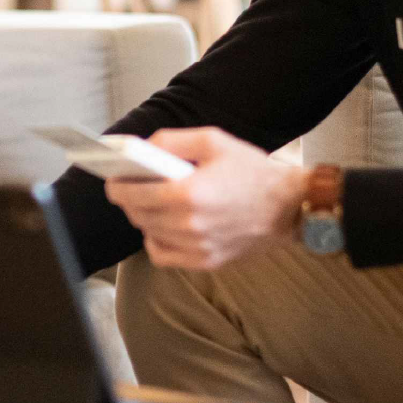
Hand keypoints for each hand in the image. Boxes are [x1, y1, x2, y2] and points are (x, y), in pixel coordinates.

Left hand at [103, 127, 308, 270]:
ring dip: (144, 217)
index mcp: (189, 192)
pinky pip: (163, 256)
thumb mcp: (213, 141)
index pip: (131, 194)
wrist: (290, 206)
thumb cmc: (253, 171)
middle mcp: (189, 224)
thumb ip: (171, 140)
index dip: (115, 185)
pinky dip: (157, 241)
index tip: (112, 178)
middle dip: (129, 199)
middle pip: (137, 215)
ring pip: (148, 234)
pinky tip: (165, 226)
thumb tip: (141, 148)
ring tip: (153, 201)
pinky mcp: (206, 262)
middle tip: (132, 186)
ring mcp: (197, 247)